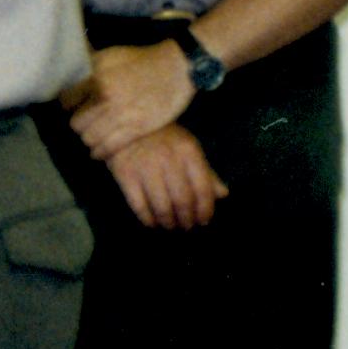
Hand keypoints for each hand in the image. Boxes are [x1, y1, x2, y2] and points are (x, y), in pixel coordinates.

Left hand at [66, 42, 195, 159]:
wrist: (176, 68)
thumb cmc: (143, 60)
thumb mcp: (111, 55)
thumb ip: (90, 68)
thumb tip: (72, 77)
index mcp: (96, 77)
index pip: (67, 100)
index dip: (69, 105)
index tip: (74, 108)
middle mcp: (105, 96)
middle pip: (76, 123)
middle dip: (79, 124)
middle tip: (85, 123)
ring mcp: (120, 114)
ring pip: (89, 138)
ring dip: (89, 139)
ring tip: (94, 137)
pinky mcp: (136, 129)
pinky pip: (108, 148)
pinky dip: (100, 152)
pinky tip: (100, 151)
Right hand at [102, 126, 229, 231]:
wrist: (124, 121)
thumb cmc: (162, 136)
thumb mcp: (187, 147)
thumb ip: (206, 171)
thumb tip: (223, 195)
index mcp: (188, 151)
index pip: (203, 189)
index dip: (205, 210)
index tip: (203, 221)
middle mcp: (169, 159)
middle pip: (183, 201)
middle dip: (187, 220)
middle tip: (186, 226)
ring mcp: (145, 167)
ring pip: (162, 207)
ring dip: (168, 222)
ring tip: (170, 226)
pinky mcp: (125, 175)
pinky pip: (139, 206)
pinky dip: (148, 219)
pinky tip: (152, 222)